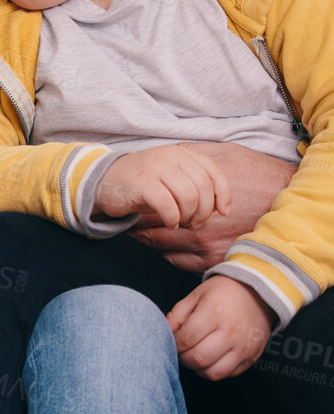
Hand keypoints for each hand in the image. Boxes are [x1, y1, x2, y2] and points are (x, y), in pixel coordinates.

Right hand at [96, 145, 230, 228]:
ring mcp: (156, 168)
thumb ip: (194, 183)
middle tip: (196, 222)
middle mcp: (171, 156)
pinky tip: (170, 223)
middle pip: (203, 187)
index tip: (222, 212)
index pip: (214, 173)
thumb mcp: (172, 176)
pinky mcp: (142, 183)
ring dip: (189, 216)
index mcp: (183, 153)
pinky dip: (173, 219)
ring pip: (189, 196)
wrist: (103, 180)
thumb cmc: (142, 183)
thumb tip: (219, 206)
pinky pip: (168, 206)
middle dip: (205, 211)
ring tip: (182, 222)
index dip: (223, 195)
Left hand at [129, 143, 294, 271]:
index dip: (135, 208)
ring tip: (138, 234)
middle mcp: (197, 227)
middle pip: (151, 232)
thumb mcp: (224, 155)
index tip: (126, 204)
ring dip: (149, 241)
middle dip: (137, 226)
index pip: (150, 210)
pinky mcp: (215, 260)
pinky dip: (167, 254)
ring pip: (162, 249)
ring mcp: (206, 247)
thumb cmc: (257, 174)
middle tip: (125, 221)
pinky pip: (178, 262)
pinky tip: (163, 246)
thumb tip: (170, 151)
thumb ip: (193, 155)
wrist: (288, 200)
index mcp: (192, 201)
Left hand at [167, 275, 272, 379]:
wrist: (257, 293)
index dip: (174, 344)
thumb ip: (176, 316)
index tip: (173, 341)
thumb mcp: (195, 296)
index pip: (185, 340)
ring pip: (213, 372)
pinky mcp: (252, 356)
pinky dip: (214, 371)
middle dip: (183, 358)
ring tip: (195, 356)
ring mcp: (243, 346)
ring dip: (198, 368)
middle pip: (198, 359)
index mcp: (213, 313)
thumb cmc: (222, 294)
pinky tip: (210, 359)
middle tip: (182, 351)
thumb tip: (163, 334)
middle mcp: (230, 332)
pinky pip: (228, 374)